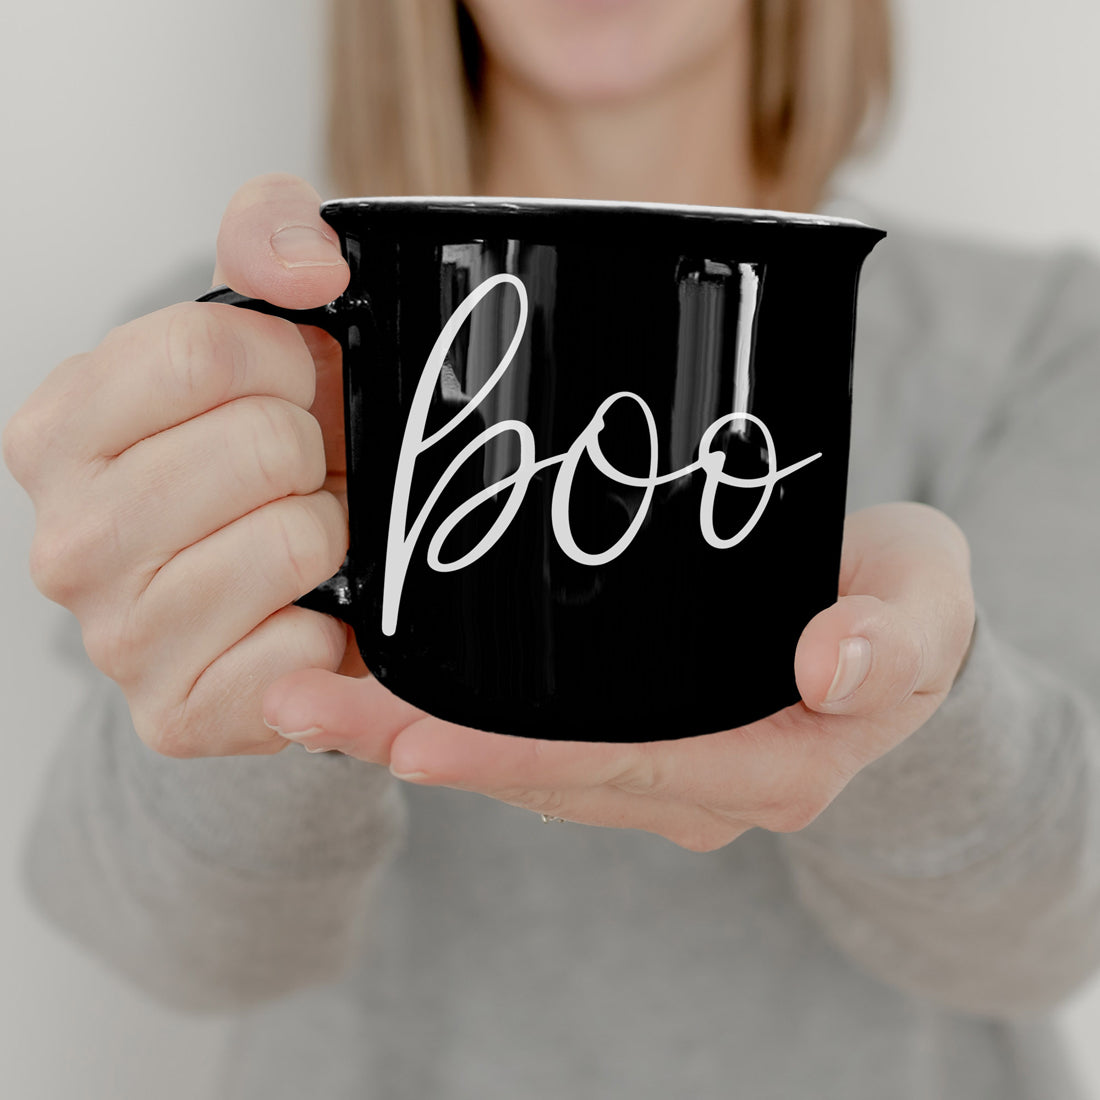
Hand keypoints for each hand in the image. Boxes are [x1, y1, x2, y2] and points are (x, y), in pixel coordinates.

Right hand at [3, 173, 362, 756]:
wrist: (275, 589)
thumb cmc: (259, 453)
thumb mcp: (255, 323)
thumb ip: (269, 235)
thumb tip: (311, 267)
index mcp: (59, 430)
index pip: (206, 351)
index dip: (286, 364)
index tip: (287, 389)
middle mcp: (67, 540)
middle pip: (265, 446)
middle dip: (310, 453)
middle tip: (296, 479)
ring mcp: (118, 639)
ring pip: (298, 541)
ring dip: (328, 534)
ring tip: (300, 543)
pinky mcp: (180, 715)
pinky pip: (303, 652)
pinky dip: (331, 628)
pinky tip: (301, 617)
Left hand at [262, 502, 975, 849]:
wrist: (893, 631)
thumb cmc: (904, 608)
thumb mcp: (925, 600)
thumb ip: (897, 635)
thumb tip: (833, 666)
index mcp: (764, 763)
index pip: (617, 768)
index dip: (510, 758)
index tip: (406, 735)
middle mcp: (696, 785)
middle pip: (540, 774)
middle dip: (417, 744)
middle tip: (302, 707)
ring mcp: (658, 767)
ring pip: (520, 762)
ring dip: (411, 732)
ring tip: (304, 696)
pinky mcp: (630, 736)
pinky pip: (530, 738)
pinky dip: (452, 718)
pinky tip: (377, 685)